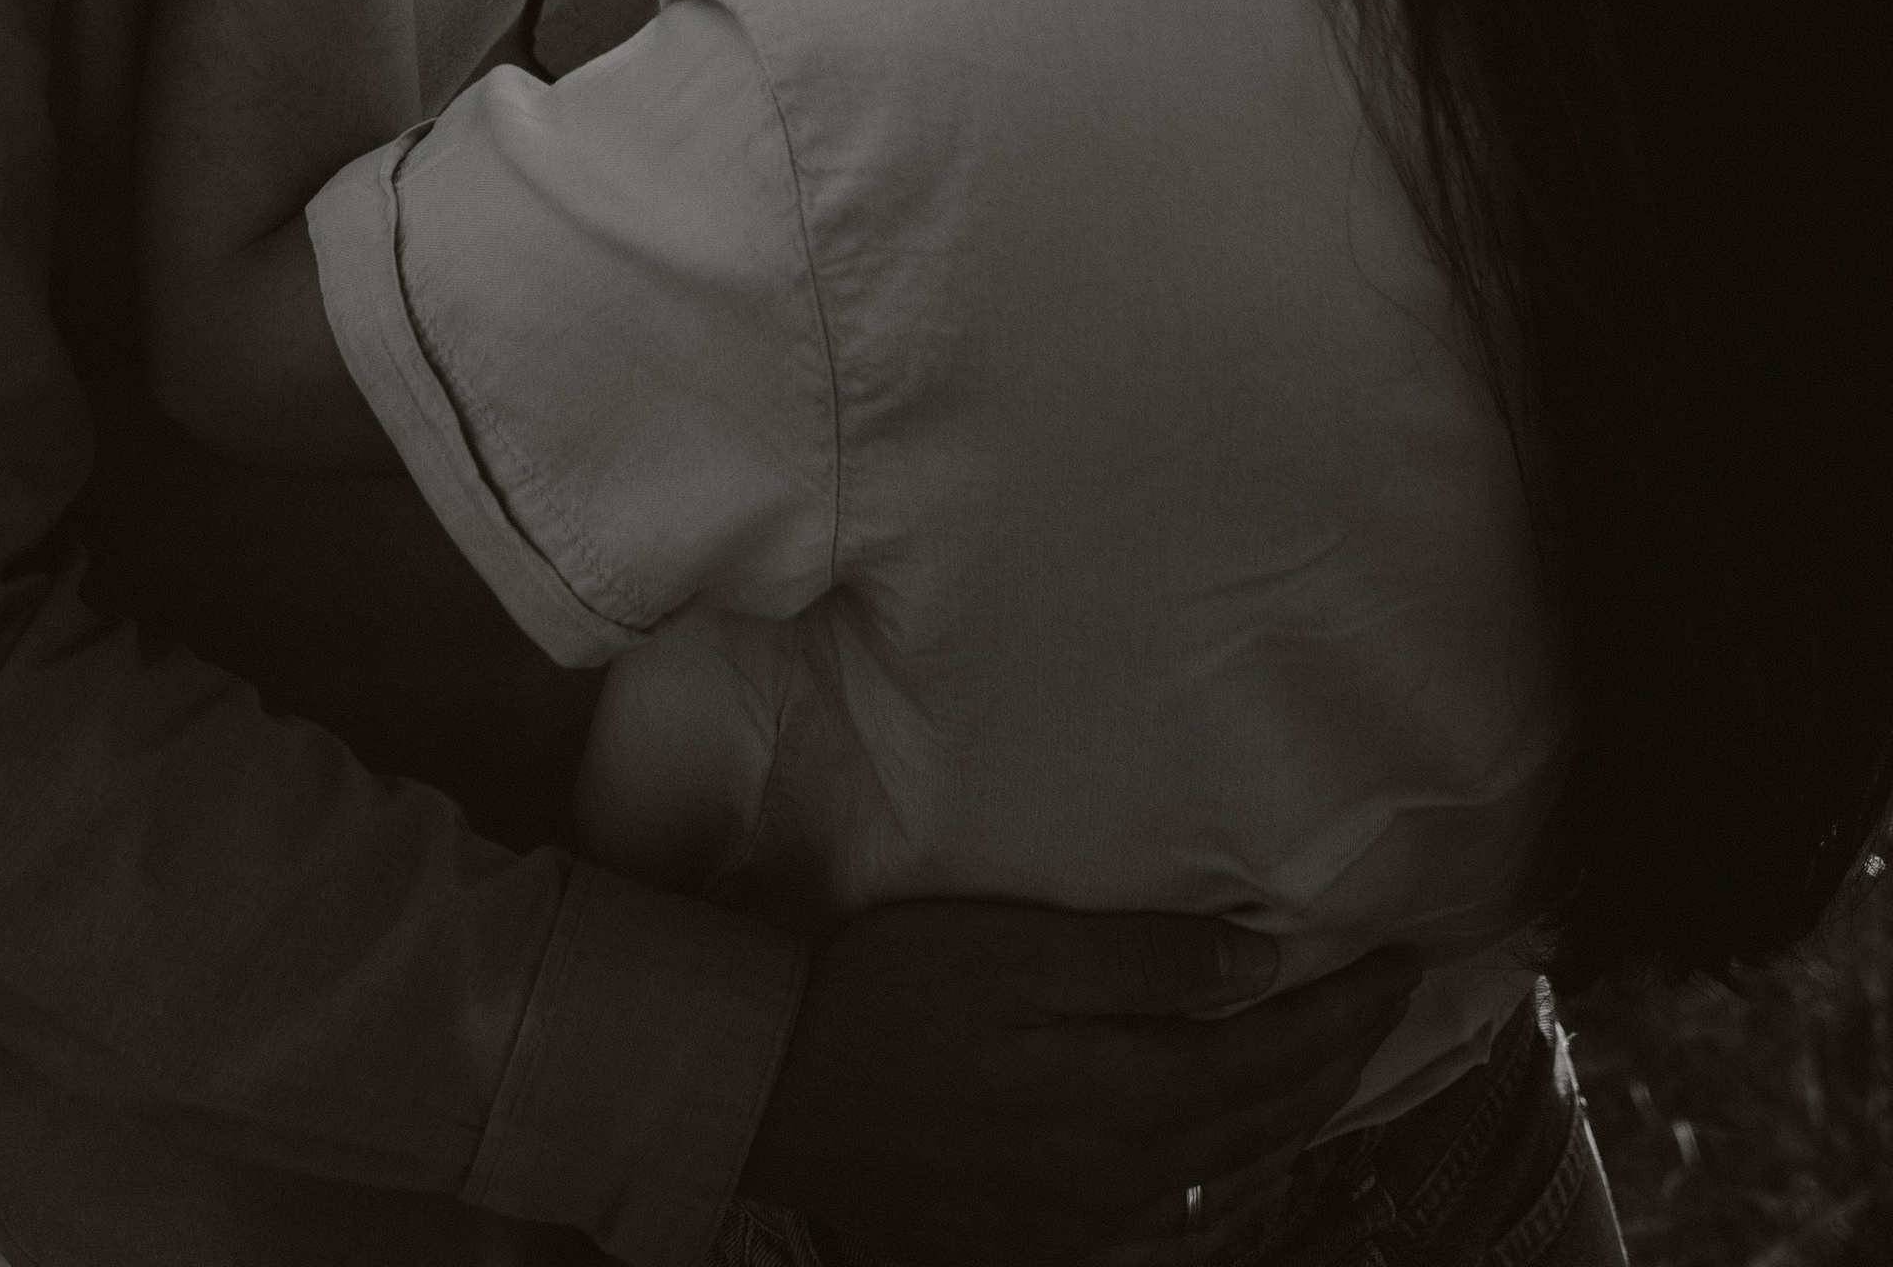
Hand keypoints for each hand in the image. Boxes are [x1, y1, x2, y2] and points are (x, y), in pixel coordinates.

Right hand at [740, 902, 1418, 1266]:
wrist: (782, 1090)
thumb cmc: (892, 994)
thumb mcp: (1017, 950)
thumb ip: (1144, 960)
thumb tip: (1263, 964)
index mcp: (1132, 1092)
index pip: (1280, 1052)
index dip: (1352, 1008)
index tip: (1407, 960)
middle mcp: (1130, 1174)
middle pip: (1270, 1120)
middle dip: (1344, 1059)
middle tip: (1396, 1004)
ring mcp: (1089, 1221)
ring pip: (1232, 1181)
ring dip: (1300, 1125)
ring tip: (1340, 1073)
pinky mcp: (1044, 1239)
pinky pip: (1173, 1238)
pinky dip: (1228, 1204)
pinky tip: (1236, 1189)